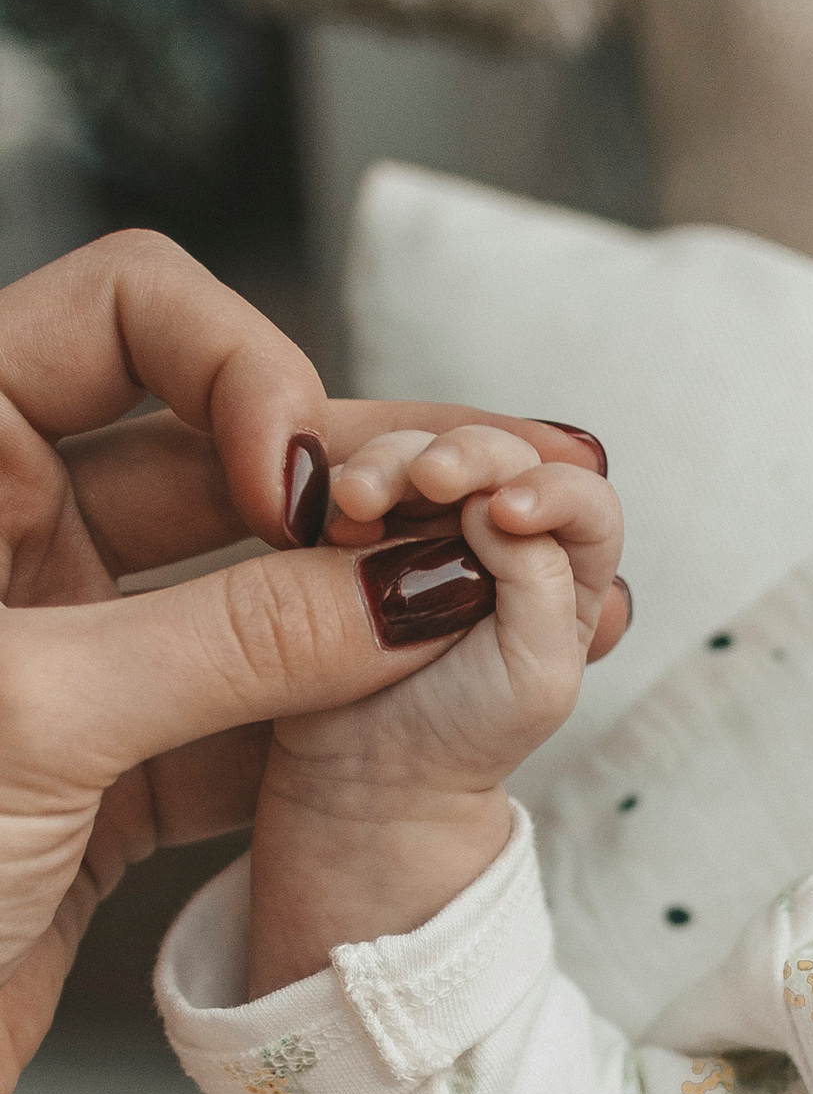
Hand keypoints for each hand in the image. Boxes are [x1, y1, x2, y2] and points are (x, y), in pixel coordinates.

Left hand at [0, 230, 625, 1093]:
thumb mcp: (33, 720)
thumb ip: (235, 643)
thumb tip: (408, 586)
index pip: (126, 315)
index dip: (241, 371)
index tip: (306, 491)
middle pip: (218, 451)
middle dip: (354, 484)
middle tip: (483, 516)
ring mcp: (54, 653)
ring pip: (247, 595)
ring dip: (363, 610)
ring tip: (486, 616)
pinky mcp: (97, 777)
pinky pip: (244, 722)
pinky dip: (331, 727)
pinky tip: (415, 724)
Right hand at [242, 428, 625, 995]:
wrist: (371, 778)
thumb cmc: (466, 738)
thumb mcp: (539, 677)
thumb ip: (543, 586)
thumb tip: (499, 503)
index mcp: (568, 573)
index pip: (584, 500)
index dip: (553, 487)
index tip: (507, 512)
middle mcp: (504, 538)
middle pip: (501, 456)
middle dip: (465, 454)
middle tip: (430, 480)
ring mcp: (427, 526)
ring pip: (423, 454)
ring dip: (393, 461)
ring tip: (358, 505)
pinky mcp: (360, 529)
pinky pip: (356, 478)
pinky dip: (345, 481)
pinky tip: (334, 514)